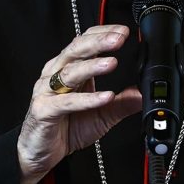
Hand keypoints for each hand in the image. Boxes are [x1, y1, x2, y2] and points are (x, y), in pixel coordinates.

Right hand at [17, 24, 141, 183]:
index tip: (123, 31)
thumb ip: (122, 103)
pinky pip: (66, 102)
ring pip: (70, 72)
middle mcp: (56, 74)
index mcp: (69, 69)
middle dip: (99, 42)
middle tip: (119, 39)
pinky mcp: (43, 110)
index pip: (84, 41)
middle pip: (76, 50)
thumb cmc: (65, 128)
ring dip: (92, 66)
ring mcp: (47, 91)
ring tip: (112, 63)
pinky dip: (87, 99)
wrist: (40, 152)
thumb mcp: (102, 115)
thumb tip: (143, 94)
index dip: (102, 33)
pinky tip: (105, 96)